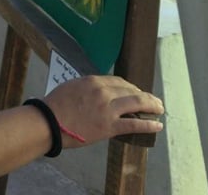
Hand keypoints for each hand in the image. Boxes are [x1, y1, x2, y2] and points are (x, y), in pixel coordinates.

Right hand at [43, 75, 163, 147]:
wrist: (48, 122)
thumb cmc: (54, 106)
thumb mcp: (71, 87)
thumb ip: (87, 88)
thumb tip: (96, 92)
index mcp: (94, 81)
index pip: (119, 81)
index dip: (131, 87)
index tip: (136, 91)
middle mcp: (104, 92)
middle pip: (131, 90)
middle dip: (144, 95)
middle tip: (153, 101)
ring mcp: (108, 109)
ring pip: (137, 104)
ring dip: (152, 106)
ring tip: (160, 109)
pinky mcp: (109, 126)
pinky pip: (134, 124)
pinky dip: (149, 124)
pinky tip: (157, 125)